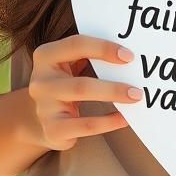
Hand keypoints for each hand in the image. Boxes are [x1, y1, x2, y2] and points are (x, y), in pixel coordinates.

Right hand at [27, 33, 141, 150]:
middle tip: (137, 89)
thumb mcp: (68, 63)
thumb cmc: (64, 82)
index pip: (76, 45)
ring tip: (135, 98)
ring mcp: (44, 106)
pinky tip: (123, 119)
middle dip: (113, 86)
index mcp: (45, 56)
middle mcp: (41, 81)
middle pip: (81, 81)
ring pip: (81, 98)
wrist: (38, 118)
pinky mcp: (52, 129)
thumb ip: (89, 55)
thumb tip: (127, 54)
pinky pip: (85, 126)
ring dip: (112, 97)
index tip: (129, 56)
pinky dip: (107, 122)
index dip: (104, 48)